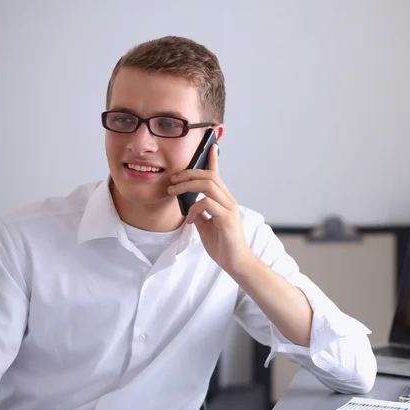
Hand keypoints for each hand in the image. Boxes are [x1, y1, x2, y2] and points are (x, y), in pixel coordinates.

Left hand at [168, 145, 254, 274]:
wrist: (236, 262)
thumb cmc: (223, 245)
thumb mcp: (206, 225)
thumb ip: (200, 213)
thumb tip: (189, 204)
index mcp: (224, 200)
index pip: (217, 175)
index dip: (212, 160)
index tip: (209, 146)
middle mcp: (228, 201)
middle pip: (209, 176)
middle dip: (188, 174)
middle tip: (173, 180)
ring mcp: (229, 209)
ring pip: (209, 185)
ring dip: (188, 185)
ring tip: (174, 192)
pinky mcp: (227, 219)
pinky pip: (208, 204)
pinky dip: (194, 208)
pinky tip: (189, 219)